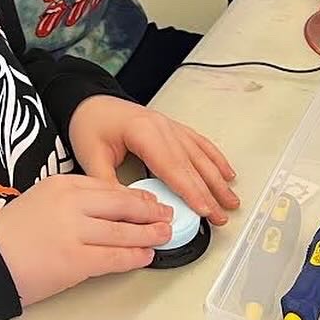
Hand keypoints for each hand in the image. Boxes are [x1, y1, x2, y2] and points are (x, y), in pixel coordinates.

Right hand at [0, 174, 172, 307]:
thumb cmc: (12, 233)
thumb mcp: (41, 201)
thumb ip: (73, 201)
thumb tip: (110, 211)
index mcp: (61, 184)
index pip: (108, 187)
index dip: (135, 196)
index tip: (150, 202)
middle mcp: (70, 202)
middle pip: (121, 205)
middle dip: (149, 212)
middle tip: (166, 216)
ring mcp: (75, 231)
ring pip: (124, 232)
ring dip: (149, 234)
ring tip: (164, 235)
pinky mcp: (77, 260)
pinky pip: (115, 257)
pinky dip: (135, 256)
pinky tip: (146, 255)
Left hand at [67, 95, 238, 225]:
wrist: (89, 103)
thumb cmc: (89, 126)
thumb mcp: (91, 157)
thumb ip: (110, 186)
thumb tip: (131, 211)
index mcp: (141, 131)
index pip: (171, 166)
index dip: (189, 190)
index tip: (204, 210)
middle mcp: (160, 126)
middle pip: (190, 163)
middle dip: (208, 192)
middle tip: (221, 217)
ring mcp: (169, 125)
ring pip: (199, 154)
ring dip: (217, 179)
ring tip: (231, 201)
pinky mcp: (171, 127)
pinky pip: (198, 143)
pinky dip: (215, 158)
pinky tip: (226, 172)